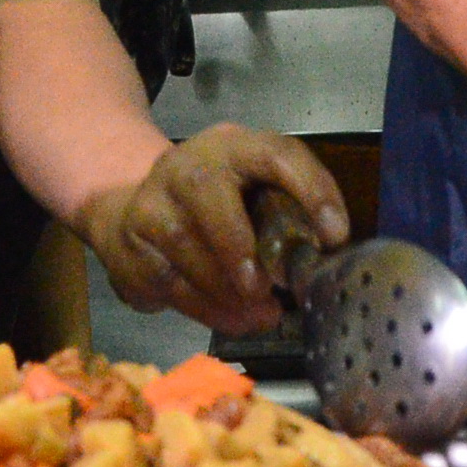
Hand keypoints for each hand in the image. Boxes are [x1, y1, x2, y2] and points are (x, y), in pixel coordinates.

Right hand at [76, 127, 345, 334]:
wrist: (135, 215)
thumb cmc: (217, 210)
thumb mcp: (252, 198)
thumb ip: (285, 223)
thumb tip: (317, 272)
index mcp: (235, 147)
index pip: (276, 153)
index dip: (310, 189)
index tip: (335, 235)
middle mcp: (189, 163)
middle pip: (206, 189)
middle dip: (237, 242)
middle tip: (267, 287)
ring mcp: (153, 199)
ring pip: (182, 241)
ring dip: (225, 288)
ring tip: (260, 314)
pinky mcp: (131, 238)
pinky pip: (168, 278)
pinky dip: (206, 307)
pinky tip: (234, 319)